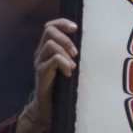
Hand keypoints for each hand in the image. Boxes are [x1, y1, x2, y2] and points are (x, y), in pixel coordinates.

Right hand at [13, 18, 77, 132]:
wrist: (47, 109)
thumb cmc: (61, 87)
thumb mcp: (68, 67)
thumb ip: (72, 55)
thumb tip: (92, 44)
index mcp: (47, 49)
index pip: (50, 26)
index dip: (62, 23)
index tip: (76, 28)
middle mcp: (40, 53)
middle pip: (48, 30)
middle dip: (65, 37)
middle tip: (76, 52)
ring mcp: (39, 62)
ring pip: (50, 44)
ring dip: (65, 51)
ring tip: (73, 65)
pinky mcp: (41, 74)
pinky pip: (51, 60)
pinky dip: (63, 63)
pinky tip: (68, 73)